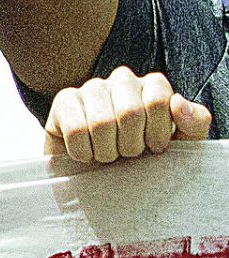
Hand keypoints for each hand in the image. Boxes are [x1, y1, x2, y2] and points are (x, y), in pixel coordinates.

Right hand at [44, 66, 211, 161]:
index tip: (154, 148)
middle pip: (130, 112)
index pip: (158, 100)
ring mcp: (91, 88)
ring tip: (107, 154)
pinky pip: (76, 129)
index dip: (156, 133)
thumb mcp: (182, 144)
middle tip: (127, 154)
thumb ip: (194, 123)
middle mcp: (122, 80)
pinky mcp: (64, 101)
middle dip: (130, 145)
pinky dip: (83, 151)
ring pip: (101, 122)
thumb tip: (178, 102)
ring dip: (106, 151)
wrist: (103, 177)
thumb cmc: (144, 157)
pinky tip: (86, 153)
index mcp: (153, 85)